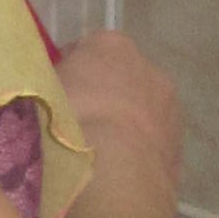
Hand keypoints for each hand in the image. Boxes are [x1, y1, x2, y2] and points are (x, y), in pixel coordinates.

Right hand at [58, 29, 184, 199]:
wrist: (112, 173)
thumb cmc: (67, 121)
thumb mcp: (39, 91)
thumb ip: (48, 82)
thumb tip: (49, 89)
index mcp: (111, 44)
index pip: (86, 50)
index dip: (69, 73)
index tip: (55, 96)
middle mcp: (148, 66)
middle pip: (119, 79)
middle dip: (102, 97)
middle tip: (76, 126)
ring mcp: (170, 106)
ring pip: (140, 111)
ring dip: (124, 125)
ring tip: (98, 155)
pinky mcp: (179, 144)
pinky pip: (150, 142)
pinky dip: (137, 151)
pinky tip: (116, 172)